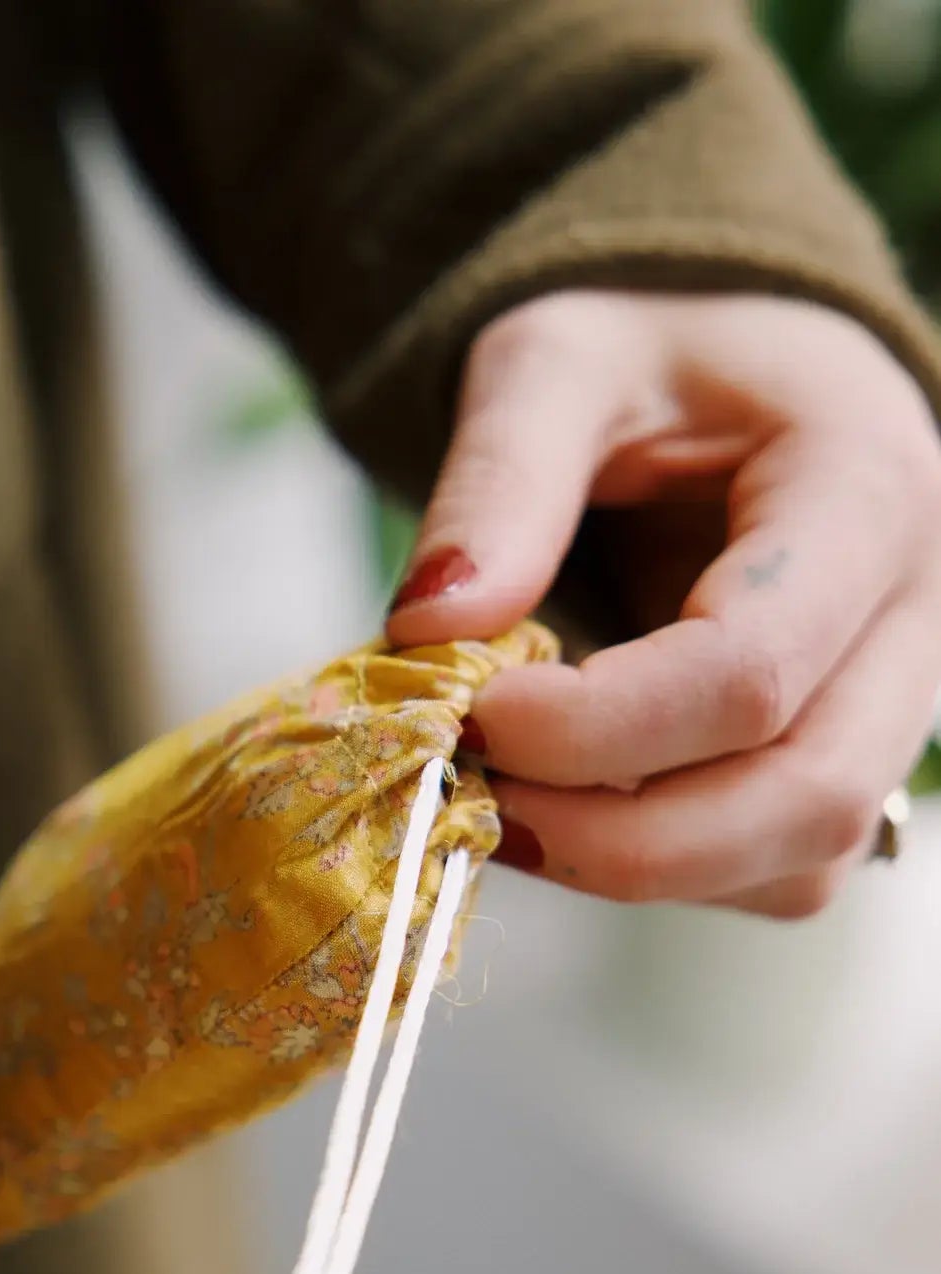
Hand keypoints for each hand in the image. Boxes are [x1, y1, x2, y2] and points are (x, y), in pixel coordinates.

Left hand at [389, 291, 940, 917]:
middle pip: (807, 797)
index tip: (470, 717)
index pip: (751, 667)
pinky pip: (774, 873)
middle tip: (479, 804)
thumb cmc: (651, 351)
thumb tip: (430, 632)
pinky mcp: (845, 760)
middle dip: (622, 841)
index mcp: (866, 491)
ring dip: (640, 867)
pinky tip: (570, 810)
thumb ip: (497, 481)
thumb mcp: (555, 364)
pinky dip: (665, 871)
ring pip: (799, 862)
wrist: (727, 372)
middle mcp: (918, 617)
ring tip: (509, 805)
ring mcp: (896, 704)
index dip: (597, 726)